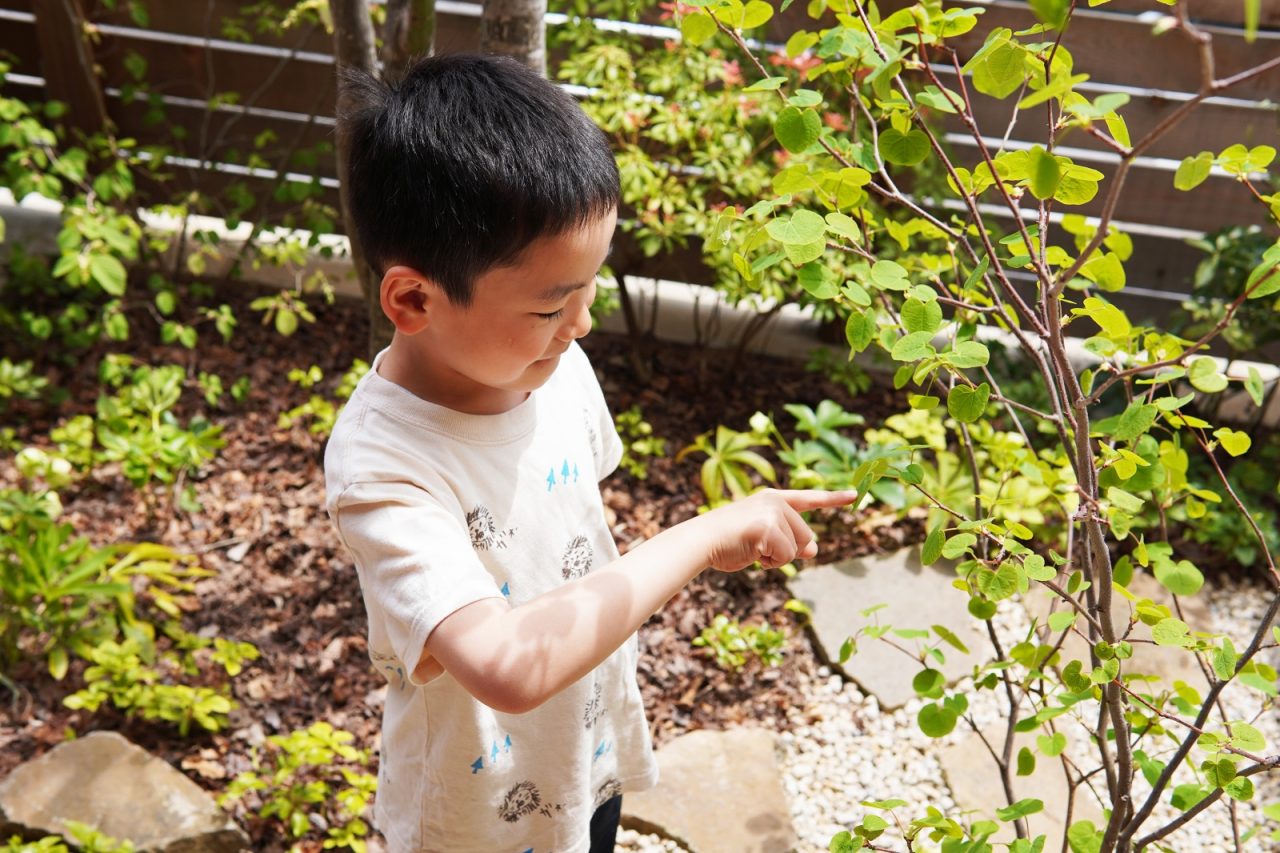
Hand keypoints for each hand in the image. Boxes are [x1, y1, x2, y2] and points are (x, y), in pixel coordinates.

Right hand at [696, 488, 857, 571]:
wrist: (702, 541)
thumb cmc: (729, 541)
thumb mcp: (764, 540)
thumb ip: (790, 541)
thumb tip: (814, 551)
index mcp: (773, 499)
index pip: (809, 498)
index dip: (833, 498)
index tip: (855, 495)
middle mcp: (775, 502)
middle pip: (806, 536)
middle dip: (789, 550)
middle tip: (760, 549)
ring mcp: (772, 513)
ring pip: (797, 548)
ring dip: (778, 558)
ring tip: (753, 549)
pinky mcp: (768, 528)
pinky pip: (785, 556)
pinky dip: (771, 563)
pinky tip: (752, 554)